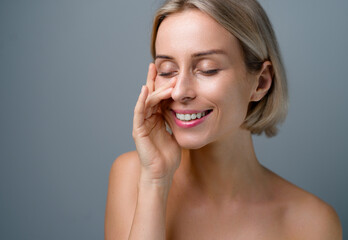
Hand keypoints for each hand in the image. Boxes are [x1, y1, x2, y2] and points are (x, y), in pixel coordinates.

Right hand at [132, 63, 180, 184]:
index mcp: (156, 118)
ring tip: (162, 78)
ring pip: (146, 102)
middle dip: (154, 80)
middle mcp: (148, 119)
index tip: (167, 70)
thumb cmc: (169, 156)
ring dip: (154, 89)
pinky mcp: (138, 131)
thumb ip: (177, 120)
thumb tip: (188, 109)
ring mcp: (142, 124)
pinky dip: (141, 101)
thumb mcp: (176, 133)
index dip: (161, 84)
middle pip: (150, 95)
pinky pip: (138, 113)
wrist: (162, 172)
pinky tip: (145, 90)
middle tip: (160, 66)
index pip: (158, 97)